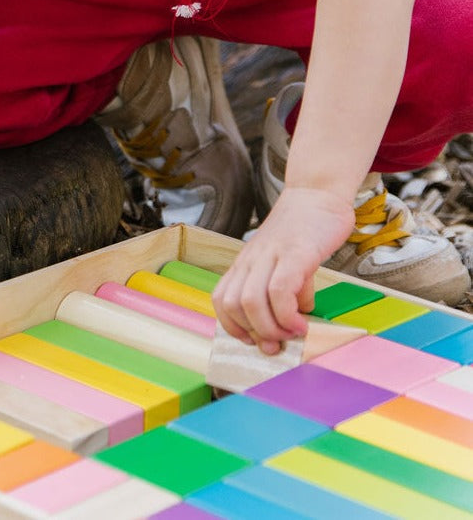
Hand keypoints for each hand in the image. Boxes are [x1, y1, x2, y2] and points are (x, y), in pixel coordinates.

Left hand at [212, 185, 354, 353]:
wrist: (316, 194)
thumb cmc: (302, 232)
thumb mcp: (285, 263)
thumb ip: (284, 289)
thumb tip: (294, 318)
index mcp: (245, 263)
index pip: (221, 300)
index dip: (234, 327)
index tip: (257, 340)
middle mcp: (251, 259)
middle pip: (232, 305)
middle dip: (255, 334)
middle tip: (279, 344)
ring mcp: (270, 254)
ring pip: (250, 301)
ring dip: (271, 329)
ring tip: (293, 333)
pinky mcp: (294, 252)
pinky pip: (279, 289)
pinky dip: (288, 315)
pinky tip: (303, 322)